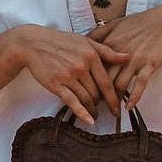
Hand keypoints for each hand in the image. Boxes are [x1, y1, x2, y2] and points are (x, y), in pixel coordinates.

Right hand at [16, 24, 131, 126]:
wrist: (34, 43)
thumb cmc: (61, 42)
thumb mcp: (86, 41)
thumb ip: (107, 51)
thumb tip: (128, 57)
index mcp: (91, 56)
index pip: (106, 82)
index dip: (113, 97)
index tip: (117, 107)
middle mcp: (81, 66)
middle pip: (97, 93)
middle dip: (101, 103)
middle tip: (103, 110)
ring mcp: (68, 76)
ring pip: (86, 98)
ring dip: (92, 109)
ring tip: (94, 114)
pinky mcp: (56, 84)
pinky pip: (72, 102)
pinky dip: (82, 113)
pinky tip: (89, 120)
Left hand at [87, 4, 161, 108]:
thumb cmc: (139, 23)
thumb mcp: (115, 24)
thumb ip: (98, 34)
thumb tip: (82, 42)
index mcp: (109, 44)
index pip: (93, 67)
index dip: (88, 80)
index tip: (85, 91)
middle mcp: (119, 54)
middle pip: (104, 79)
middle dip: (99, 95)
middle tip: (95, 107)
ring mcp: (135, 60)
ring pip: (120, 85)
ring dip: (115, 100)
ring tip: (111, 110)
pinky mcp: (149, 64)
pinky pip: (140, 84)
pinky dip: (134, 97)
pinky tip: (128, 107)